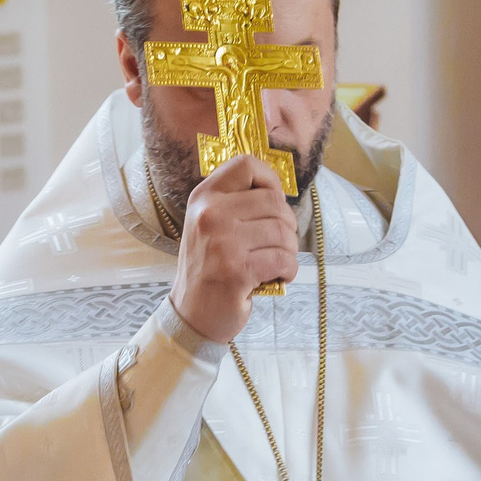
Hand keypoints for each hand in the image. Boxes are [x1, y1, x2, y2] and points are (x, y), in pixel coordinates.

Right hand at [170, 154, 298, 343]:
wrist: (191, 315)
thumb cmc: (209, 269)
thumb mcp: (210, 225)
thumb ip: (236, 203)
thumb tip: (278, 190)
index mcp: (203, 197)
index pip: (246, 164)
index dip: (270, 180)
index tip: (273, 202)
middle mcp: (210, 214)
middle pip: (273, 201)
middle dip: (287, 225)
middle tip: (278, 243)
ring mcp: (222, 242)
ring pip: (282, 232)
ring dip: (289, 251)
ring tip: (275, 263)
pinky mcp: (236, 270)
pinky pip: (283, 260)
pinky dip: (288, 271)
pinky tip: (277, 277)